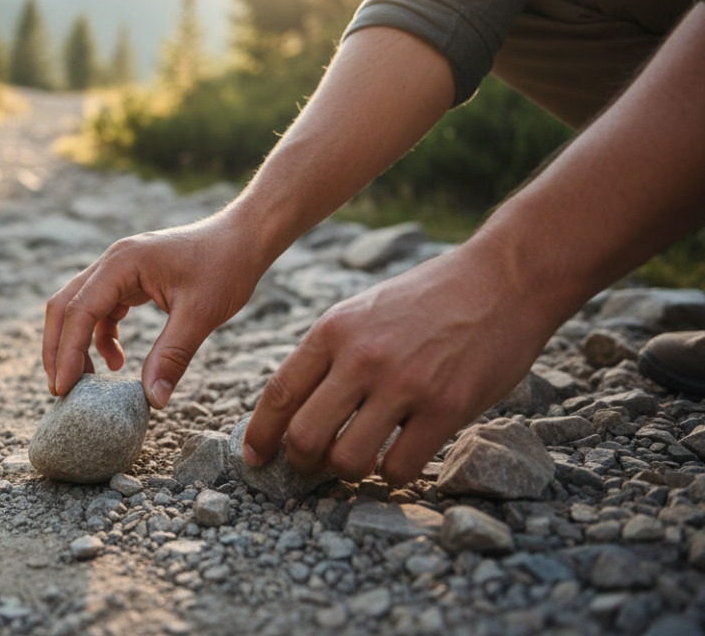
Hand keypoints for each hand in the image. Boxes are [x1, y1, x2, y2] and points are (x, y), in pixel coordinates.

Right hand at [43, 213, 263, 408]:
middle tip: (61, 390)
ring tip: (85, 382)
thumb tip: (153, 400)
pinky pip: (102, 309)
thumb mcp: (201, 314)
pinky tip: (117, 361)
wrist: (244, 238)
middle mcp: (113, 262)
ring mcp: (120, 269)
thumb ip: (173, 356)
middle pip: (65, 306)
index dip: (67, 352)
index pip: (79, 310)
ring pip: (79, 308)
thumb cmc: (226, 266)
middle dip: (58, 349)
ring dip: (76, 344)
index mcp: (123, 263)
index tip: (64, 388)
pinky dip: (101, 337)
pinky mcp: (131, 279)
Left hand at [241, 236, 557, 484]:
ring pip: (348, 459)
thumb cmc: (428, 300)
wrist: (501, 280)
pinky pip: (400, 467)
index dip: (260, 435)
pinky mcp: (445, 406)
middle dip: (301, 462)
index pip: (278, 394)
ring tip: (360, 463)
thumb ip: (329, 355)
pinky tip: (398, 462)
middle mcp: (361, 357)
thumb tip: (292, 408)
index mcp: (333, 331)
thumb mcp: (363, 311)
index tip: (254, 457)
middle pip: (304, 435)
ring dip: (348, 472)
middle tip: (313, 467)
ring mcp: (403, 383)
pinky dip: (392, 475)